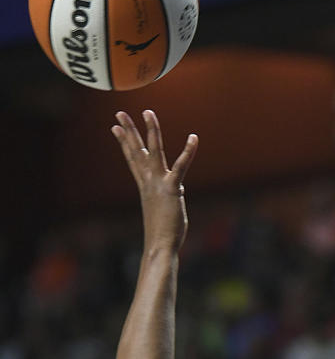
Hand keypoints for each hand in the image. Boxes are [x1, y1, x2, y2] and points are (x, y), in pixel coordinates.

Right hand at [111, 109, 197, 252]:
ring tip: (148, 112)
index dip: (124, 142)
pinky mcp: (172, 188)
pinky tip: (194, 138)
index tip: (116, 127)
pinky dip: (188, 152)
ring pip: (154, 151)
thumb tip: (170, 197)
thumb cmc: (162, 235)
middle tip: (119, 112)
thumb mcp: (160, 212)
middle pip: (137, 150)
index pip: (132, 159)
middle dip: (129, 130)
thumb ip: (164, 200)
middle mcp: (148, 182)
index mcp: (145, 186)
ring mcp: (159, 183)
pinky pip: (181, 166)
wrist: (160, 245)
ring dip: (151, 130)